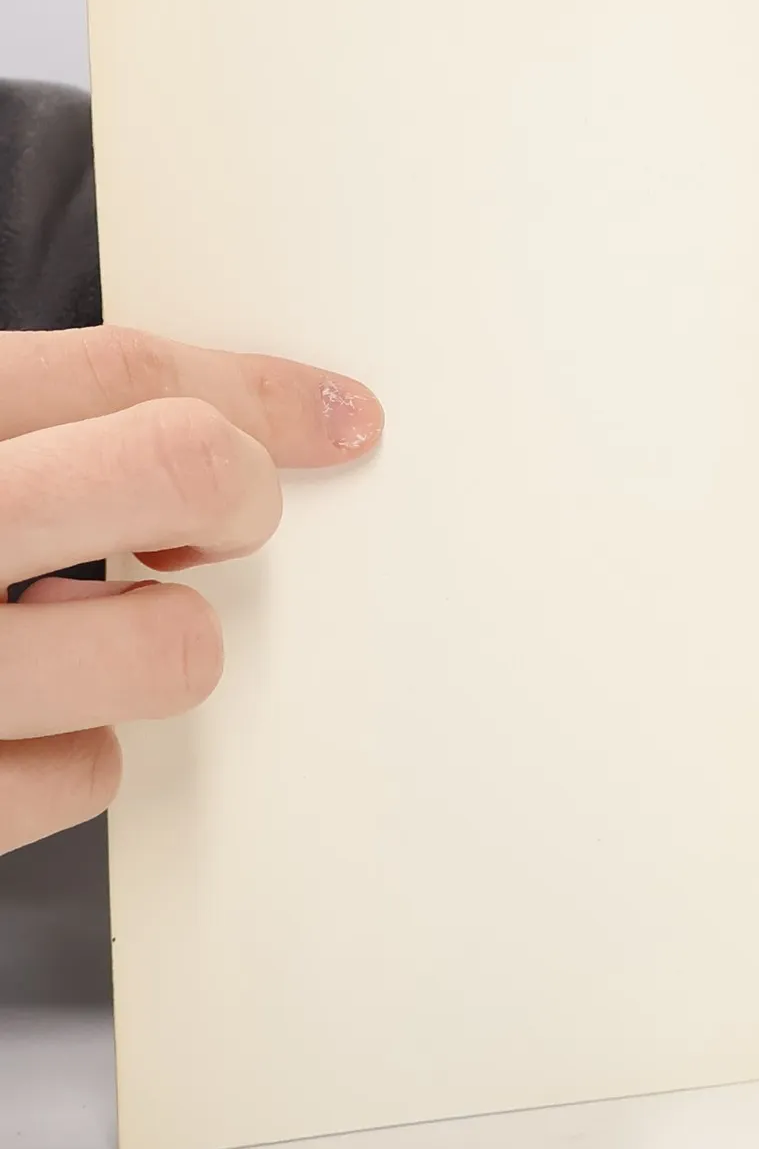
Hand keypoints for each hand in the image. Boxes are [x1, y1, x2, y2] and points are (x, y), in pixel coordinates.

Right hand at [0, 328, 380, 852]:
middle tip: (211, 526)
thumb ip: (38, 431)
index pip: (124, 375)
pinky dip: (72, 751)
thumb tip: (222, 418)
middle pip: (183, 468)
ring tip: (67, 634)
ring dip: (153, 643)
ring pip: (176, 645)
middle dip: (234, 496)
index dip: (255, 394)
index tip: (336, 419)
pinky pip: (89, 773)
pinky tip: (17, 720)